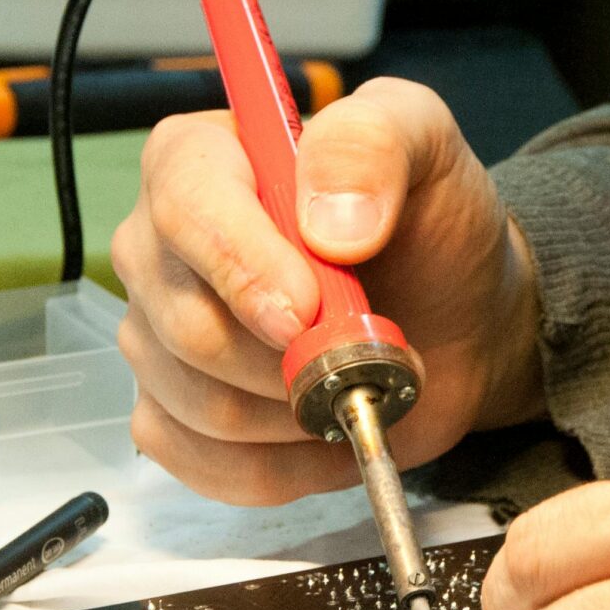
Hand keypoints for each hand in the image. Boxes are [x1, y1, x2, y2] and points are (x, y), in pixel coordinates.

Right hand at [112, 77, 544, 503]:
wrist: (453, 314)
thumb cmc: (426, 222)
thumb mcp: (423, 144)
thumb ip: (373, 144)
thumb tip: (328, 221)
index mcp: (198, 158)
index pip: (183, 211)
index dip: (242, 267)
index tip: (309, 309)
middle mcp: (157, 247)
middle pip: (186, 325)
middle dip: (293, 357)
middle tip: (369, 346)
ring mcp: (156, 336)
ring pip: (201, 404)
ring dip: (301, 412)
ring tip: (359, 380)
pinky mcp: (174, 414)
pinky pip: (203, 463)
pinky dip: (285, 466)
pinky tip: (330, 430)